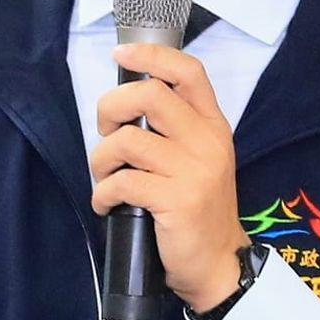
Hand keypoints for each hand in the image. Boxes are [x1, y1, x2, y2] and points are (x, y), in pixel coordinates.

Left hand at [90, 42, 250, 311]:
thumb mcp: (197, 159)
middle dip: (111, 108)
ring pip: (128, 140)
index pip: (188, 72)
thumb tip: (124, 102)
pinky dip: (103, 193)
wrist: (218, 263)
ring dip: (101, 159)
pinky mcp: (177, 201)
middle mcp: (208, 142)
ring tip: (103, 177)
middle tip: (106, 132)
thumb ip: (173, 128)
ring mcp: (194, 171)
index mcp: (213, 125)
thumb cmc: (197, 208)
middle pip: (149, 96)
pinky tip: (106, 204)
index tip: (121, 55)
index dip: (151, 55)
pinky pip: (123, 182)